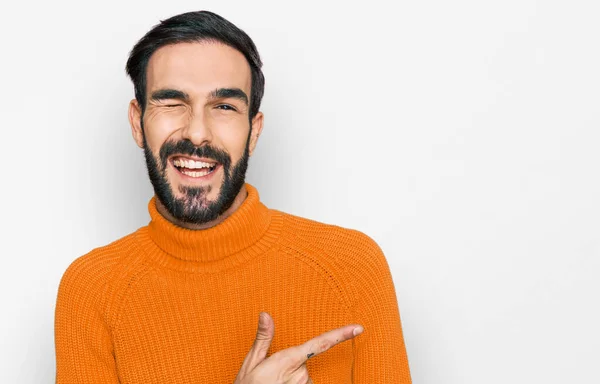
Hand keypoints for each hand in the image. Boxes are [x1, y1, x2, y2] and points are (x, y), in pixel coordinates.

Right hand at [234, 312, 363, 383]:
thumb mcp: (251, 363)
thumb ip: (263, 338)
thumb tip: (265, 314)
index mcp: (288, 360)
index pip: (320, 343)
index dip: (340, 335)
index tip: (358, 328)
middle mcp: (300, 374)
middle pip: (306, 362)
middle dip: (292, 366)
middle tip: (273, 376)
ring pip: (305, 377)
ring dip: (293, 379)